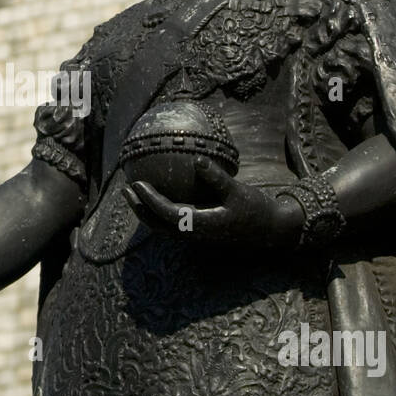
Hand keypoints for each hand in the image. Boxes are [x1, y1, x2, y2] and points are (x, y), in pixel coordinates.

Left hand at [123, 156, 302, 246]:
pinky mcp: (199, 231)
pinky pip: (172, 222)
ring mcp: (195, 234)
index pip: (166, 214)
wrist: (269, 231)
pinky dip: (160, 210)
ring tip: (134, 193)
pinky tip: (159, 193)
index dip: (149, 200)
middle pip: (157, 224)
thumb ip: (217, 178)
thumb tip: (198, 160)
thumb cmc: (255, 210)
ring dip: (146, 211)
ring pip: (163, 226)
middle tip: (125, 189)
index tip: (135, 184)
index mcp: (201, 226)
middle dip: (139, 208)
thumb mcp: (238, 191)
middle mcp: (194, 234)